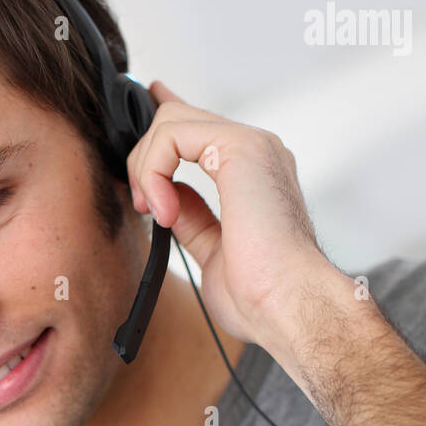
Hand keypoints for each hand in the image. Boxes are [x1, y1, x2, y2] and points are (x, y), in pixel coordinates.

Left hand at [126, 79, 327, 346]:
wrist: (286, 305)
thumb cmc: (261, 294)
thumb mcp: (211, 250)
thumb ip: (192, 219)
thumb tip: (168, 199)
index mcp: (254, 174)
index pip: (200, 131)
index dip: (162, 131)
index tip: (139, 139)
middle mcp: (256, 153)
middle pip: (179, 120)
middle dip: (145, 162)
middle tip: (146, 208)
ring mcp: (251, 145)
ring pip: (171, 121)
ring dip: (147, 168)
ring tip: (155, 212)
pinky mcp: (240, 147)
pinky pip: (172, 134)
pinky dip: (154, 171)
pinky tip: (163, 209)